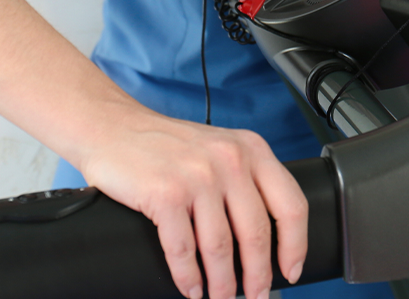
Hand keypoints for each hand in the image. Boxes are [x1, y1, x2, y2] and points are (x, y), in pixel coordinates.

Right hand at [77, 112, 307, 298]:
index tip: (290, 269)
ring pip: (220, 247)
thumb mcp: (219, 149)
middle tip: (257, 295)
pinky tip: (191, 287)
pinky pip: (183, 249)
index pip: (291, 205)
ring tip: (221, 297)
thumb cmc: (165, 144)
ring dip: (222, 283)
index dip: (295, 246)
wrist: (113, 126)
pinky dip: (188, 276)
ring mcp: (197, 176)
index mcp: (252, 150)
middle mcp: (229, 160)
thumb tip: (265, 239)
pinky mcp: (165, 193)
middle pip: (256, 234)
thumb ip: (244, 179)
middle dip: (258, 276)